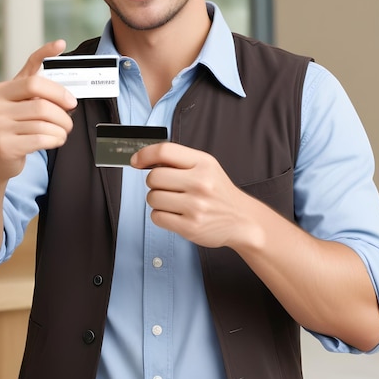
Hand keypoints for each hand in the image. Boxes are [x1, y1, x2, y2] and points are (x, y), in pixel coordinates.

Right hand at [0, 39, 77, 182]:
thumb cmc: (11, 124)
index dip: (53, 77)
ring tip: (63, 130)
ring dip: (62, 128)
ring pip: (45, 123)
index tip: (66, 68)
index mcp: (2, 90)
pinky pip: (42, 139)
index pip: (33, 78)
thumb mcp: (18, 99)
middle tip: (70, 116)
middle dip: (63, 111)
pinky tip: (55, 139)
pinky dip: (56, 139)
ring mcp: (0, 126)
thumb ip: (35, 76)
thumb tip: (57, 45)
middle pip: (43, 103)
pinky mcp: (6, 146)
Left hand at [131, 142, 252, 248]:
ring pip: (152, 198)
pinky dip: (161, 216)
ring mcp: (196, 206)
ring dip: (157, 201)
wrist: (242, 220)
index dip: (145, 155)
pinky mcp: (190, 227)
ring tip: (174, 202)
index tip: (136, 160)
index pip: (164, 151)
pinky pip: (157, 217)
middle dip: (154, 183)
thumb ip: (179, 160)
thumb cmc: (218, 192)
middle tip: (167, 187)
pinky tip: (175, 214)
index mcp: (203, 163)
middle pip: (153, 177)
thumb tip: (145, 158)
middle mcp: (200, 183)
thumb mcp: (206, 167)